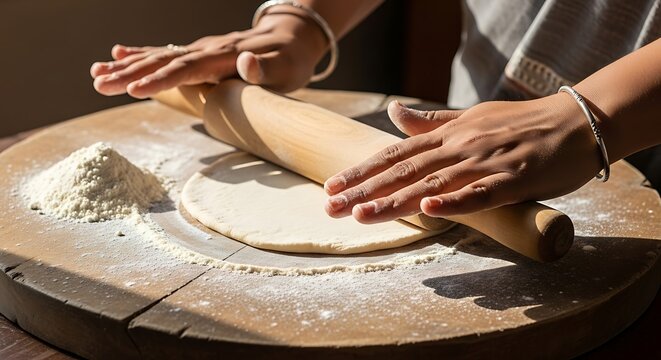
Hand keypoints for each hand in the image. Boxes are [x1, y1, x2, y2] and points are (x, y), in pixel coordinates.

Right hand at [90, 13, 326, 97]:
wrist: (292, 38)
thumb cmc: (290, 62)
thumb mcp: (285, 70)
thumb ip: (264, 68)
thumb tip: (245, 60)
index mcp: (225, 57)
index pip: (188, 69)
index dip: (161, 79)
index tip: (134, 89)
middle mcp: (207, 50)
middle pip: (164, 61)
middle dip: (130, 74)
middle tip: (98, 84)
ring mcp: (202, 49)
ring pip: (159, 56)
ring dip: (127, 65)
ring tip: (96, 73)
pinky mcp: (200, 53)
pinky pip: (166, 53)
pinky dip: (141, 53)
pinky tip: (118, 53)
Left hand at [324, 94, 601, 222]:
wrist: (577, 121)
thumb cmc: (521, 123)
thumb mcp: (471, 118)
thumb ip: (431, 121)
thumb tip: (394, 112)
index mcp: (448, 134)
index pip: (395, 154)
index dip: (362, 170)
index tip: (331, 186)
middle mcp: (460, 146)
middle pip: (404, 171)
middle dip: (364, 189)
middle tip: (330, 208)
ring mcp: (486, 162)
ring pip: (434, 183)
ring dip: (396, 199)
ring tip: (360, 214)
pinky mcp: (516, 179)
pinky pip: (481, 192)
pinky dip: (455, 201)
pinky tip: (429, 209)